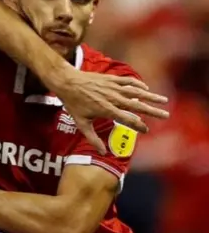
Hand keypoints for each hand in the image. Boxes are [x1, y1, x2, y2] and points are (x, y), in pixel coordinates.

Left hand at [45, 66, 168, 153]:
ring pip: (136, 91)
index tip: (146, 130)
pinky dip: (138, 84)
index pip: (127, 119)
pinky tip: (145, 88)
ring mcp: (112, 87)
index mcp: (106, 110)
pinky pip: (128, 81)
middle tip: (165, 115)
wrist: (67, 82)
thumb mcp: (81, 123)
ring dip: (150, 96)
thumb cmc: (73, 103)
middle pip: (137, 105)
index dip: (138, 125)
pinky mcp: (111, 79)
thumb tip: (102, 153)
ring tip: (163, 100)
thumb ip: (92, 138)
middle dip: (152, 111)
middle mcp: (112, 98)